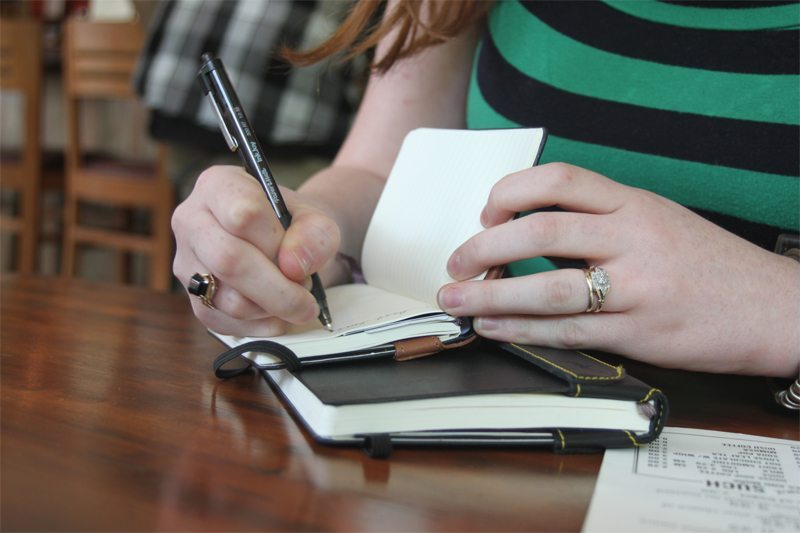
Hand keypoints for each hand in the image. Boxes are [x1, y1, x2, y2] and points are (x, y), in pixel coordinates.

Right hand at [172, 165, 340, 336]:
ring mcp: (187, 262)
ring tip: (293, 295)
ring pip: (229, 299)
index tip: (297, 256)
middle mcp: (192, 220)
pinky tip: (277, 312)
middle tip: (307, 298)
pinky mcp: (194, 299)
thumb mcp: (316, 218)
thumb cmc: (294, 225)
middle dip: (279, 289)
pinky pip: (226, 322)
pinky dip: (262, 324)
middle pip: (229, 260)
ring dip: (273, 307)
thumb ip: (315, 234)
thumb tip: (293, 267)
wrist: (286, 243)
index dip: (277, 242)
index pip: (242, 213)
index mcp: (217, 185)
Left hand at [438, 163, 799, 376]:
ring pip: (548, 288)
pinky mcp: (640, 333)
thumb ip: (601, 218)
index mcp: (635, 203)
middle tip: (455, 264)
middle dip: (484, 247)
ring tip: (457, 300)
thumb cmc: (708, 264)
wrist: (773, 308)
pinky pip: (569, 332)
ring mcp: (638, 287)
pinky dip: (522, 330)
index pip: (558, 180)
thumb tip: (528, 229)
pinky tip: (494, 328)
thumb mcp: (658, 219)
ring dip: (491, 295)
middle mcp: (634, 238)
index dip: (509, 192)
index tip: (486, 213)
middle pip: (541, 232)